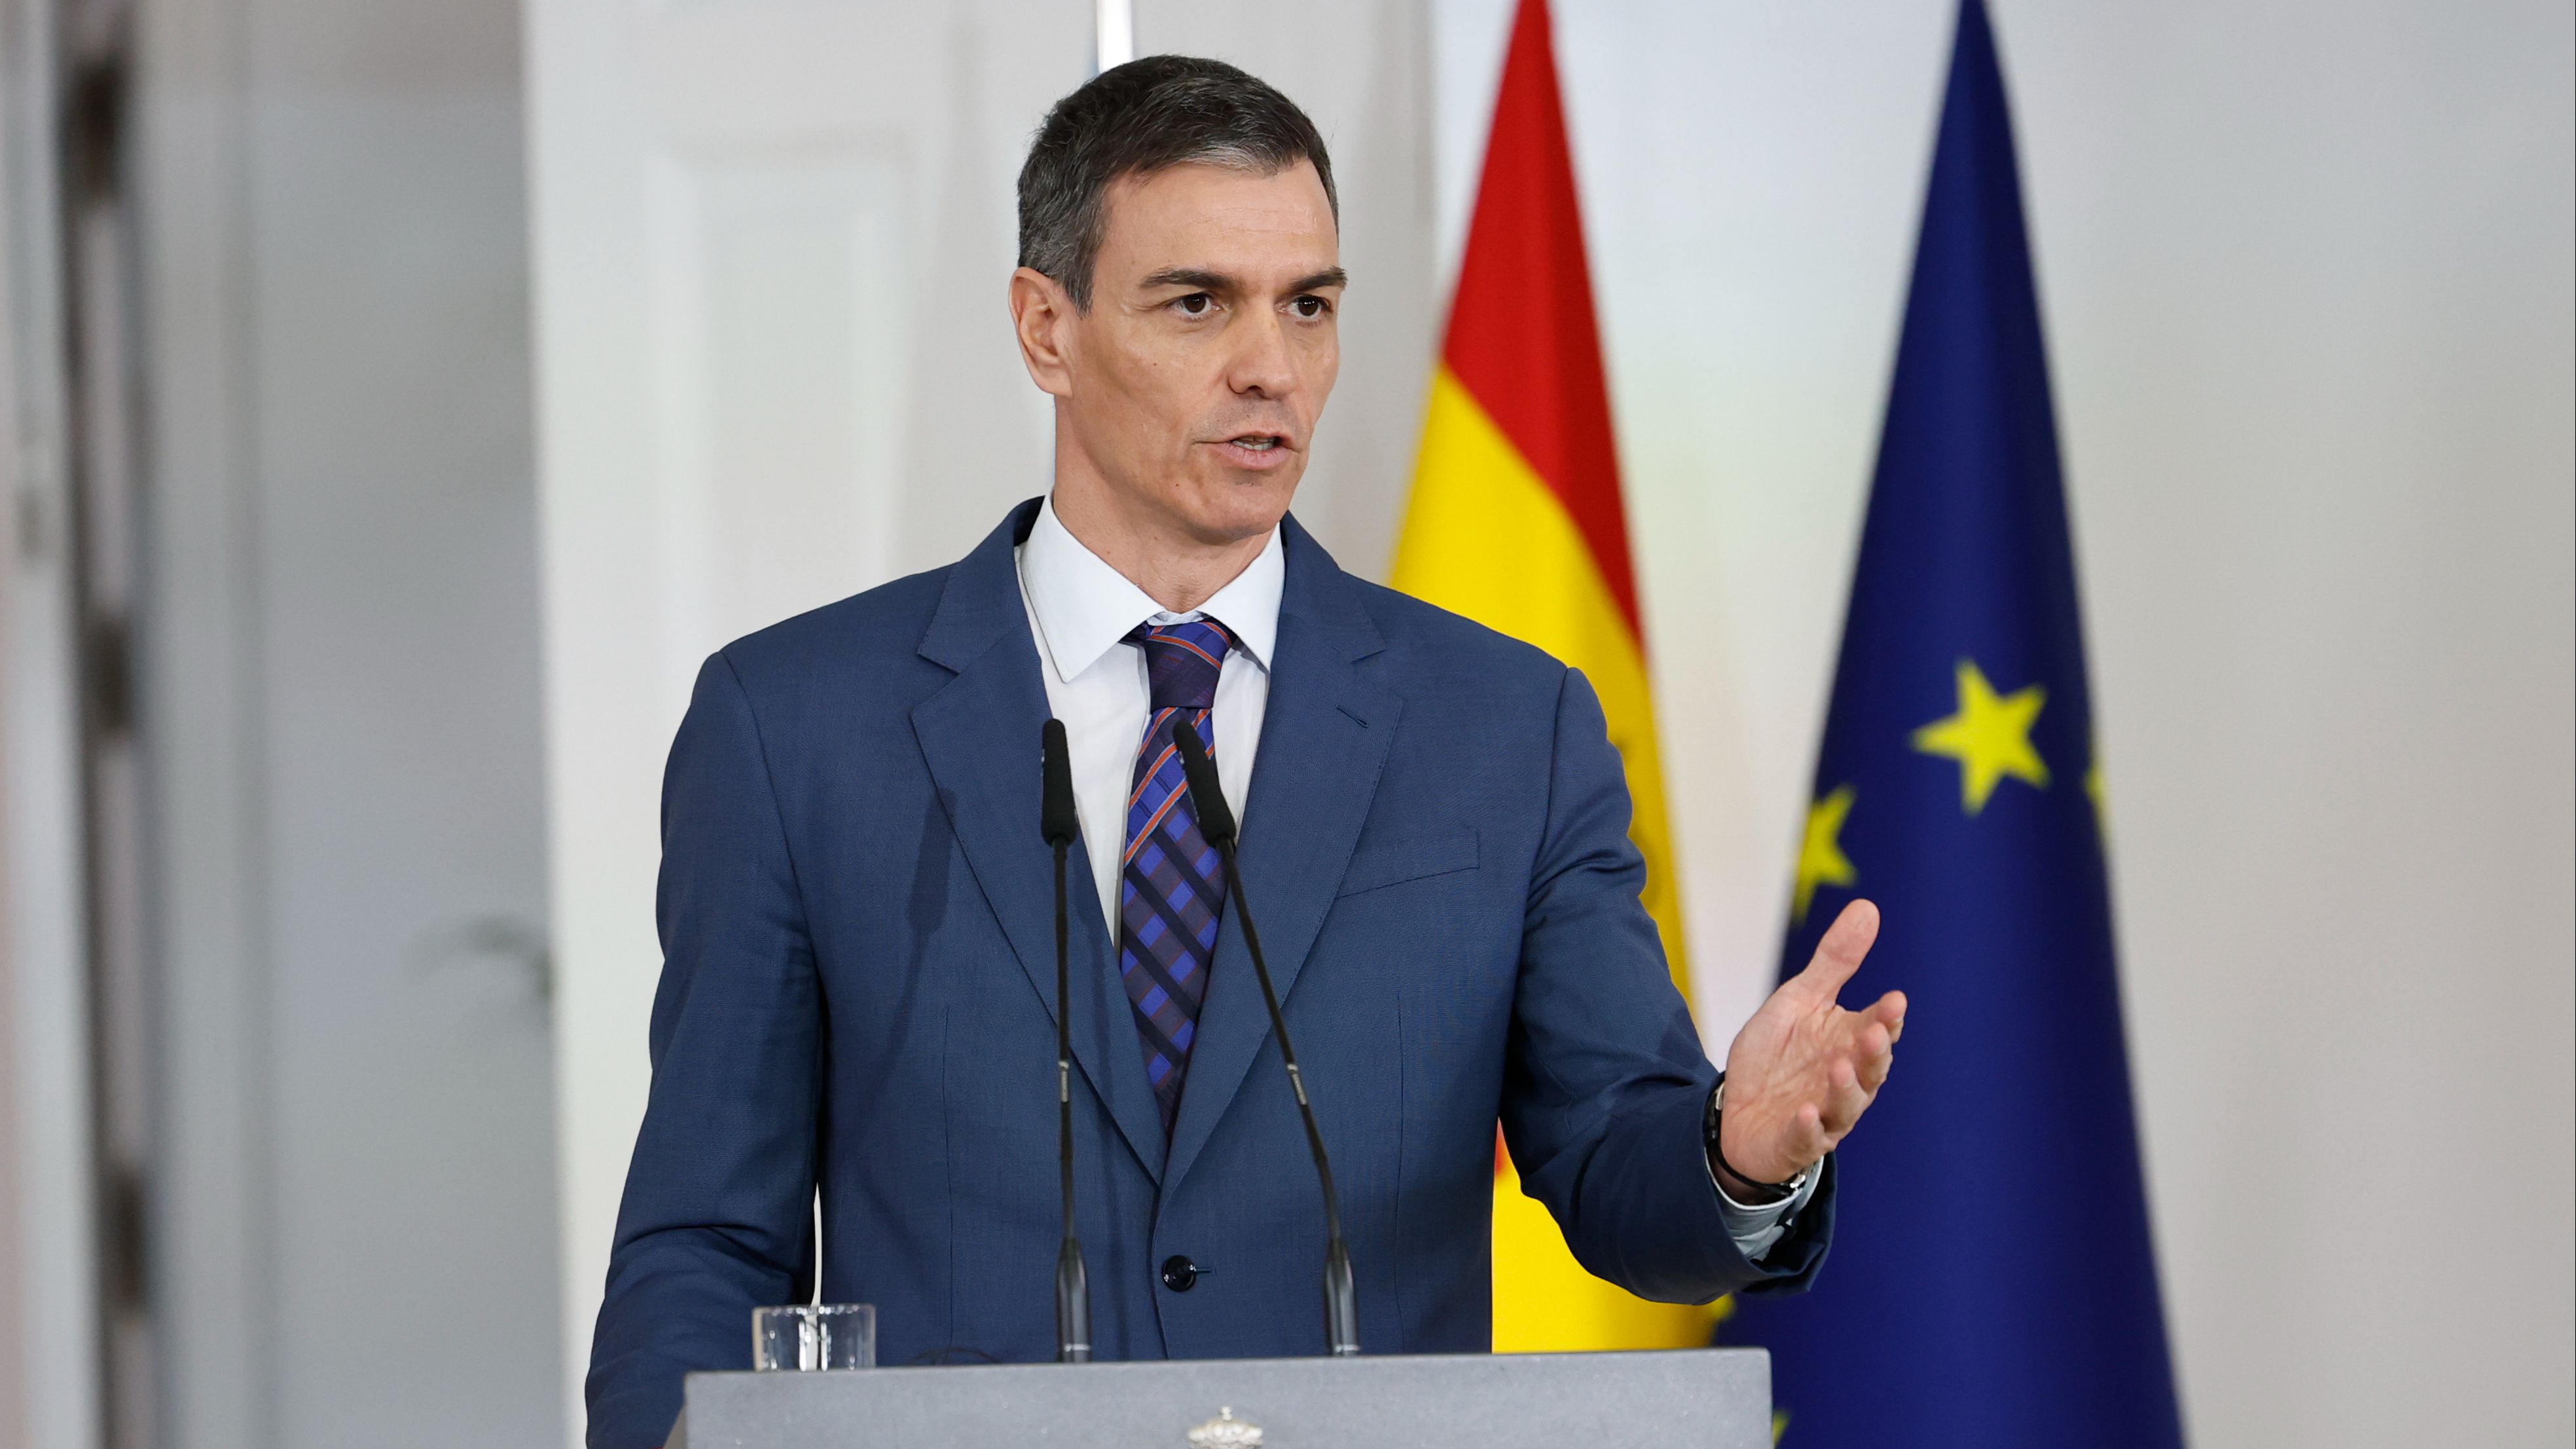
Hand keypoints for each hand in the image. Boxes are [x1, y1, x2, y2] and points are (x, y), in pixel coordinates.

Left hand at [1716, 900, 1905, 1185]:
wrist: (1739, 1110)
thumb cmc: (1779, 1055)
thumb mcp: (1799, 1000)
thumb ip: (1834, 961)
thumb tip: (1868, 907)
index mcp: (1848, 1042)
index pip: (1877, 1028)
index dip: (1887, 1018)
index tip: (1894, 1000)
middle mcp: (1845, 1080)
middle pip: (1870, 1069)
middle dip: (1874, 1051)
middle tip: (1876, 1030)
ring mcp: (1824, 1114)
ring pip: (1846, 1106)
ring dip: (1846, 1088)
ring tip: (1841, 1067)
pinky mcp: (1795, 1141)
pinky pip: (1807, 1138)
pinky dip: (1808, 1128)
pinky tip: (1805, 1114)